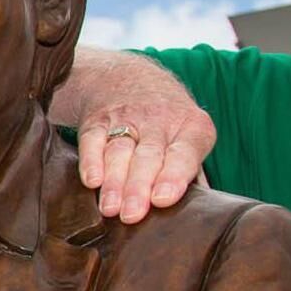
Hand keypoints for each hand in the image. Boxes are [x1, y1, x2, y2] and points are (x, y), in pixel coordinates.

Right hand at [49, 49, 216, 223]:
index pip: (185, 153)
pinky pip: (93, 140)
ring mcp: (125, 118)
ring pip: (120, 152)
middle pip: (148, 156)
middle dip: (139, 186)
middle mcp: (160, 120)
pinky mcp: (97, 120)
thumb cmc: (168, 123)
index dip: (174, 176)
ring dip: (114, 182)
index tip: (162, 199)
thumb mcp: (189, 135)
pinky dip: (90, 161)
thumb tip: (199, 213)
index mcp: (192, 126)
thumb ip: (192, 173)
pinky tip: (91, 180)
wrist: (130, 76)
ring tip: (110, 209)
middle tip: (132, 214)